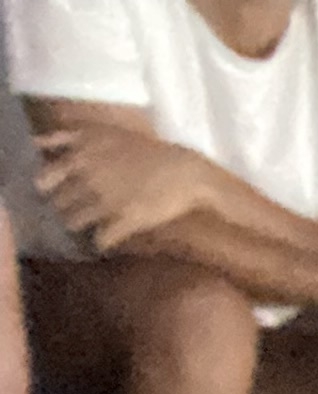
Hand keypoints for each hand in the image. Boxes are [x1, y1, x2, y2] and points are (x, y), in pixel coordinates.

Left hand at [31, 122, 228, 252]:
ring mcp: (105, 200)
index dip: (46, 188)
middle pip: (59, 203)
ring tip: (86, 227)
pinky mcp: (125, 220)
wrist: (186, 172)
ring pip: (74, 222)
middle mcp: (87, 177)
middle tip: (72, 210)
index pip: (44, 179)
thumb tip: (35, 143)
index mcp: (80, 155)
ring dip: (78, 226)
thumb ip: (67, 136)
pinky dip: (100, 242)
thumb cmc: (147, 150)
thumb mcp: (102, 133)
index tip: (52, 192)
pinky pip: (101, 239)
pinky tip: (104, 240)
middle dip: (63, 208)